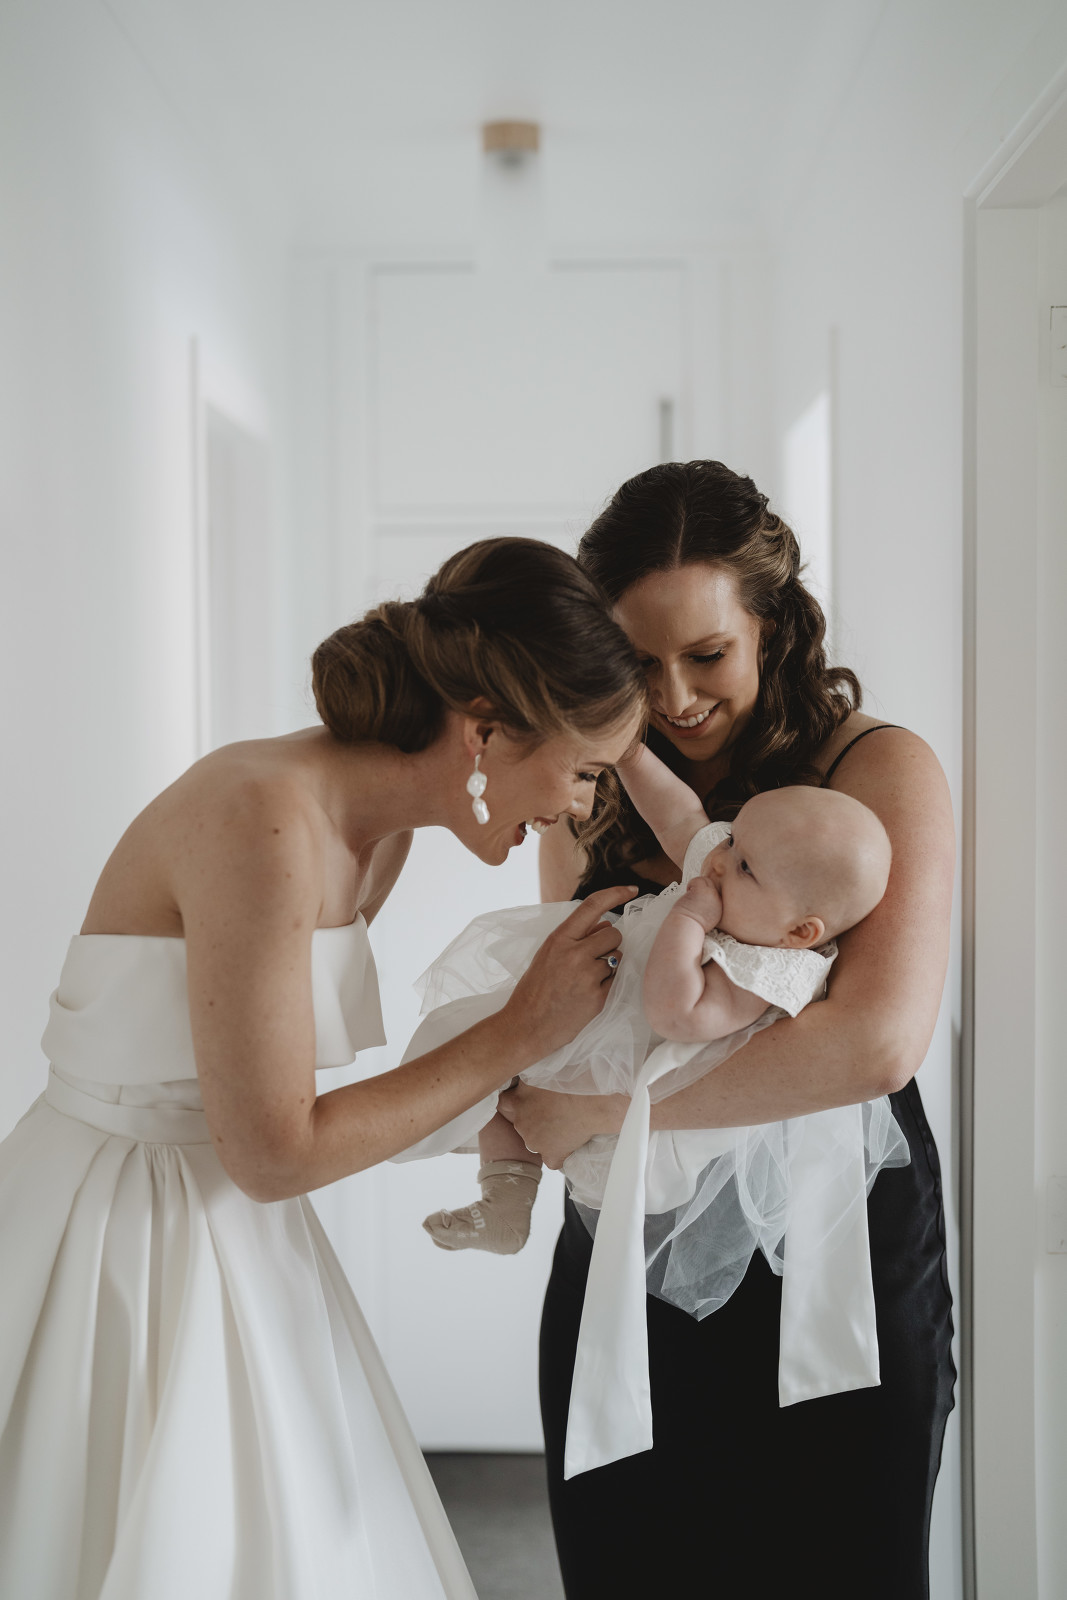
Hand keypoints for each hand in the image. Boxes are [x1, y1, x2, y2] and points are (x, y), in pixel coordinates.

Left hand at [497, 1083, 628, 1168]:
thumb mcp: (542, 1070)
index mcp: (516, 1102)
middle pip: (521, 1124)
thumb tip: (521, 1068)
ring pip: (536, 1141)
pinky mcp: (552, 1156)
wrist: (594, 1100)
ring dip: (546, 1135)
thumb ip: (527, 1077)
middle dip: (532, 1119)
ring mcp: (535, 1143)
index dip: (517, 1102)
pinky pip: (553, 1158)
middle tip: (552, 1110)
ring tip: (565, 1122)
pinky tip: (571, 1141)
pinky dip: (560, 1153)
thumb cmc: (571, 1080)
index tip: (528, 1099)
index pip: (504, 1104)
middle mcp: (521, 1124)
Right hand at [502, 886, 636, 1058]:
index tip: (632, 890)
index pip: (592, 906)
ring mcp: (588, 976)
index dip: (615, 894)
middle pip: (614, 935)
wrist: (526, 1026)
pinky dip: (607, 984)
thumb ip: (576, 937)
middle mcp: (575, 954)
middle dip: (609, 944)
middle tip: (593, 959)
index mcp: (559, 939)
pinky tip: (587, 994)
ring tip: (586, 980)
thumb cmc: (535, 989)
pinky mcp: (598, 998)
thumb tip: (607, 924)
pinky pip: (616, 980)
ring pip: (617, 957)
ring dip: (609, 965)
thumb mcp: (548, 954)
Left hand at [675, 875, 721, 931]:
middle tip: (694, 897)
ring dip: (697, 886)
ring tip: (690, 895)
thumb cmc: (691, 925)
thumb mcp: (707, 919)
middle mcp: (717, 901)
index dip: (708, 894)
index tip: (700, 900)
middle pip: (713, 886)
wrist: (686, 928)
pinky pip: (698, 879)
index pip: (717, 894)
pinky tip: (687, 892)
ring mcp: (711, 894)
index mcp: (720, 909)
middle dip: (703, 888)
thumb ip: (709, 908)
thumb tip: (702, 898)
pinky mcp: (702, 890)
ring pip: (706, 880)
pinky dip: (691, 884)